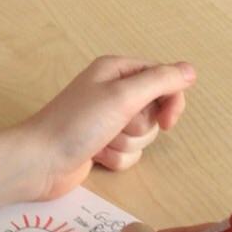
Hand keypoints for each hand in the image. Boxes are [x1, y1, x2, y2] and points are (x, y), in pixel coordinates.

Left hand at [15, 58, 195, 201]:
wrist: (40, 162)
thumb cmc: (78, 123)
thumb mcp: (123, 96)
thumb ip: (160, 81)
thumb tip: (190, 70)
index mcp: (116, 70)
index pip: (163, 79)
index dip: (170, 100)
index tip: (167, 121)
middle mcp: (113, 92)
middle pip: (154, 110)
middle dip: (140, 127)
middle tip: (117, 126)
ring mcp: (107, 120)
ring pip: (143, 136)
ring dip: (126, 144)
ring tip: (102, 143)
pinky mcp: (102, 145)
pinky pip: (129, 153)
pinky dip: (117, 158)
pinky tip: (96, 157)